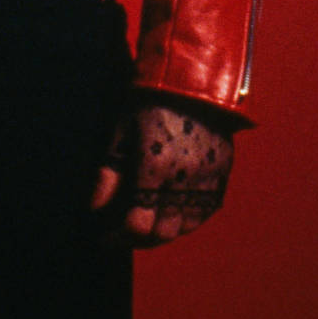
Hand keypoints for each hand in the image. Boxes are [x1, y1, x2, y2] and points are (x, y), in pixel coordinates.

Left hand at [90, 96, 235, 245]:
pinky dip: (190, 218)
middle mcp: (184, 177)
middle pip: (163, 232)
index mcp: (155, 167)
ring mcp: (207, 176)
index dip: (117, 237)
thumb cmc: (150, 101)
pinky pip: (207, 209)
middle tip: (124, 234)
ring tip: (148, 224)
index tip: (105, 237)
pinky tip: (174, 213)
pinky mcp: (222, 171)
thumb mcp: (121, 131)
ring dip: (165, 231)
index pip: (138, 224)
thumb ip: (108, 173)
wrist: (192, 79)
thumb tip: (95, 207)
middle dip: (140, 239)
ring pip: (187, 225)